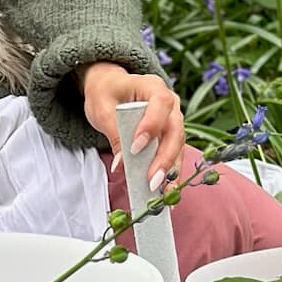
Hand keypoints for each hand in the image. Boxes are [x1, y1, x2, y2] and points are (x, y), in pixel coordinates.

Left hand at [79, 62, 184, 194]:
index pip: (160, 104)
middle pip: (175, 130)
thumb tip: (122, 164)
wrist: (109, 88)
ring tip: (163, 195)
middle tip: (152, 181)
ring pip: (178, 146)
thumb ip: (115, 134)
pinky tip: (166, 193)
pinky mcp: (169, 135)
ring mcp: (173, 119)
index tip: (136, 148)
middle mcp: (170, 102)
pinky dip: (169, 174)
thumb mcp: (103, 109)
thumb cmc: (105, 93)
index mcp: (152, 86)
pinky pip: (173, 155)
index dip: (152, 126)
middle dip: (164, 158)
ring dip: (170, 171)